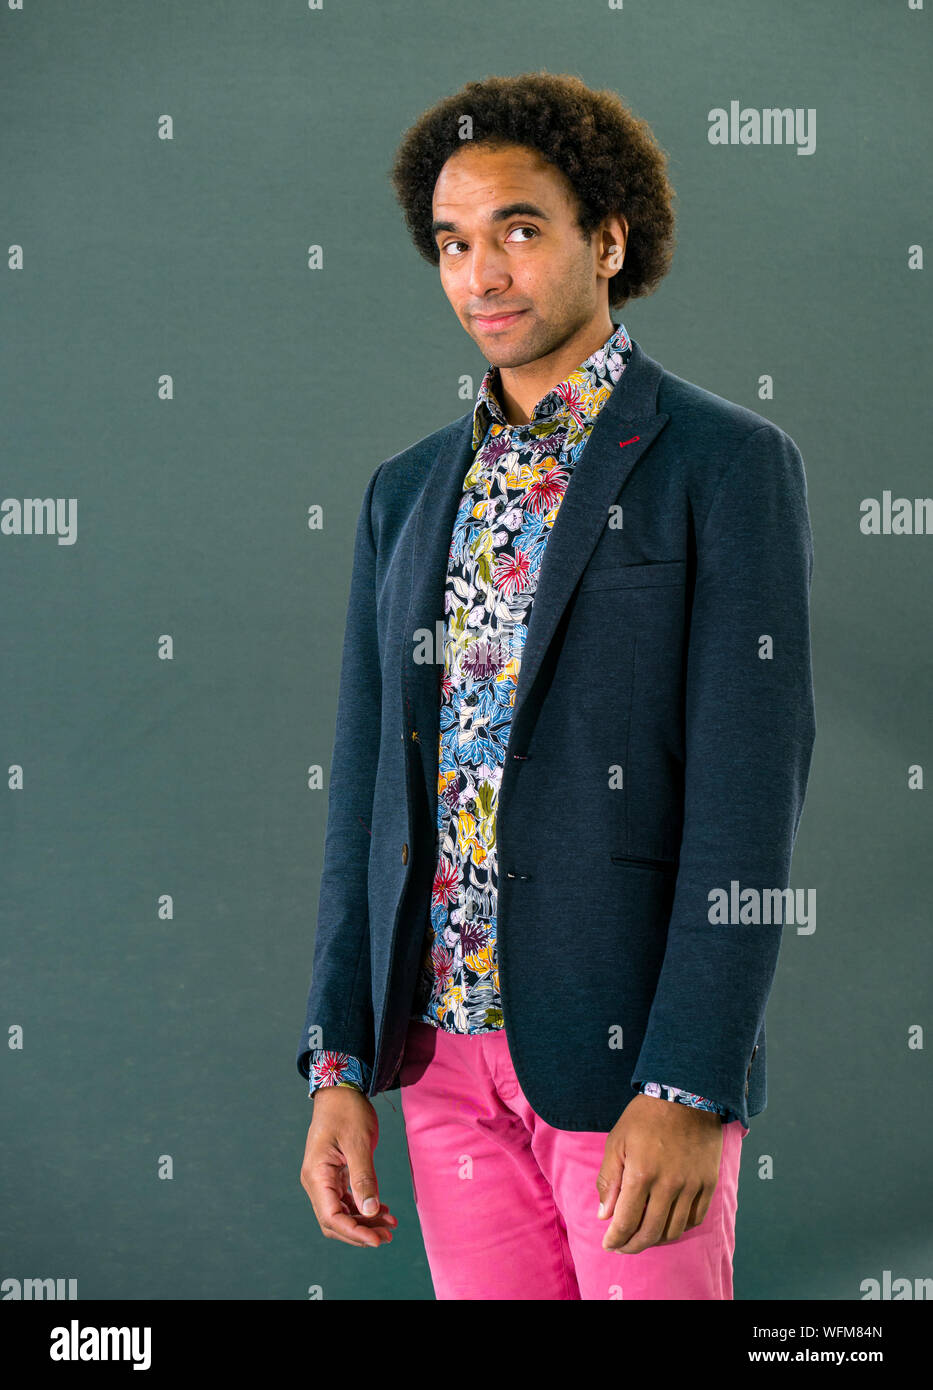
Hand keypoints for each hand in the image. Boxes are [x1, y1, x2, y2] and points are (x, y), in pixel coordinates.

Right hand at [300, 1087, 398, 1247]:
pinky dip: (362, 1208)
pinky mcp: (333, 1174)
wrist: (340, 1089)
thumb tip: (371, 1211)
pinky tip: (382, 1210)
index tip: (377, 1240)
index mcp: (316, 1175)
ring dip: (364, 1221)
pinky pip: (345, 1200)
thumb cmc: (347, 1111)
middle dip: (360, 1232)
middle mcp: (315, 1181)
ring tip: (390, 1225)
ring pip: (341, 1212)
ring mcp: (323, 1179)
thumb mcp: (358, 1143)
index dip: (354, 1232)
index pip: (331, 1217)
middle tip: (388, 1235)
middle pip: (335, 1221)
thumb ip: (363, 1178)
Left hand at [596, 1092, 723, 1253]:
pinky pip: (695, 1218)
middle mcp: (669, 1185)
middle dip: (633, 1245)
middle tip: (623, 1246)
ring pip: (674, 1230)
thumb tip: (604, 1216)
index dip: (616, 1238)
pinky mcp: (708, 1183)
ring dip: (656, 1239)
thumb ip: (609, 1180)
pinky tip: (667, 1224)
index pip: (626, 1221)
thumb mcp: (617, 1142)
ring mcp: (692, 1185)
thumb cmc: (645, 1116)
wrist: (685, 1095)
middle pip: (650, 1232)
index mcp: (641, 1174)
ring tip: (643, 1236)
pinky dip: (679, 1227)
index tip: (608, 1244)